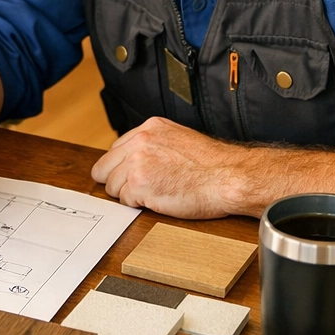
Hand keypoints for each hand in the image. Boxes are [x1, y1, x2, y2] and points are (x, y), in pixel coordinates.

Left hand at [91, 117, 253, 219]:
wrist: (229, 176)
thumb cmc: (213, 165)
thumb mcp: (179, 140)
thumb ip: (154, 145)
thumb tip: (136, 158)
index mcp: (149, 129)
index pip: (115, 150)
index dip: (121, 168)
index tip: (129, 176)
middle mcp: (139, 142)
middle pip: (105, 168)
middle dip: (118, 182)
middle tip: (137, 190)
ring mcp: (137, 163)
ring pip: (112, 186)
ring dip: (129, 195)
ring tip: (155, 194)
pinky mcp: (139, 184)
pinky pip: (124, 201)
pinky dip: (138, 205)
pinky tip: (159, 200)